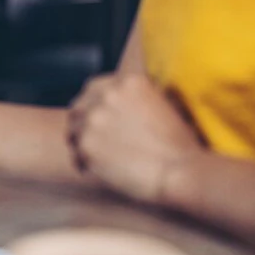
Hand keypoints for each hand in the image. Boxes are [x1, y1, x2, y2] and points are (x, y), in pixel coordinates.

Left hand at [67, 73, 204, 204]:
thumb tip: (122, 109)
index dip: (95, 107)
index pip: (94, 88)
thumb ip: (136, 100)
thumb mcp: (163, 106)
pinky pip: (76, 154)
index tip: (100, 122)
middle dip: (84, 124)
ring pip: (73, 130)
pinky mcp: (87, 143)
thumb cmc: (180, 146)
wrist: (181, 172)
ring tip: (101, 159)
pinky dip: (85, 164)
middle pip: (79, 106)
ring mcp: (95, 117)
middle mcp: (108, 94)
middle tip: (96, 143)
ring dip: (83, 143)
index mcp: (128, 81)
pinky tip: (101, 172)